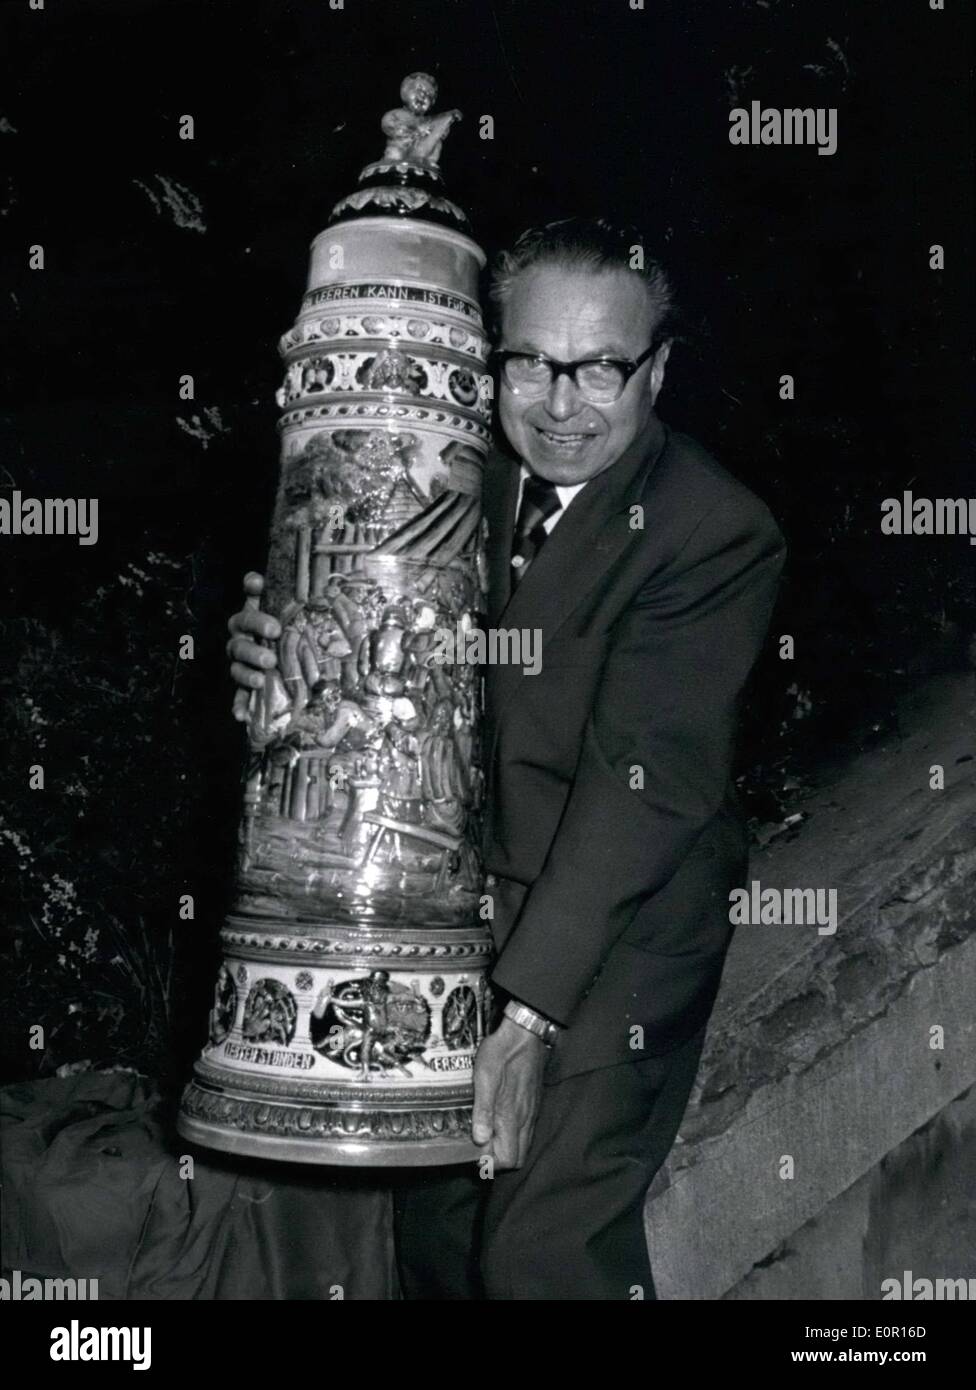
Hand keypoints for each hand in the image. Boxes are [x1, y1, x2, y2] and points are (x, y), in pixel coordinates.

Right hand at [226, 572, 281, 721]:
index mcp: (246, 623)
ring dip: (247, 675)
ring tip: (261, 679)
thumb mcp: (277, 606)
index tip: (274, 625)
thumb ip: (264, 593)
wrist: (280, 646)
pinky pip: (239, 697)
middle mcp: (239, 643)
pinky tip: (240, 718)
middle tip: (270, 658)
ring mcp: (240, 665)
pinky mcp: (245, 686)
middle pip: (239, 645)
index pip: (245, 618)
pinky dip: (239, 707)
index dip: (256, 619)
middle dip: (253, 651)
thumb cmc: (279, 622)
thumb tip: (254, 578)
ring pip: (237, 670)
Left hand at [471, 1017, 546, 1169]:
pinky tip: (498, 1121)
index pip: (508, 1160)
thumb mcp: (485, 1077)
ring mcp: (531, 1113)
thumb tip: (480, 1139)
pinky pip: (525, 1132)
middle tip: (479, 1145)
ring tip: (486, 1133)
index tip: (474, 1151)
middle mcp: (525, 1120)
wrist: (525, 1034)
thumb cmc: (502, 1054)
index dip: (490, 1163)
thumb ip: (483, 1110)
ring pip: (522, 1145)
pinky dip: (512, 1136)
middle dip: (498, 1159)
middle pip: (517, 1158)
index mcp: (512, 1117)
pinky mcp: (533, 1104)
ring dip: (505, 1147)